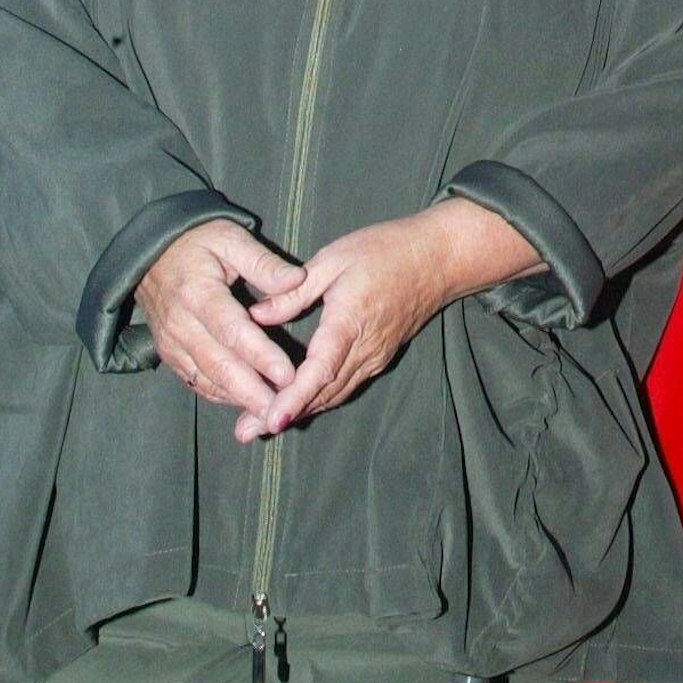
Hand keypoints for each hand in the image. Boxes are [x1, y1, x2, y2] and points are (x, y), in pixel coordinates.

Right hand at [135, 219, 305, 415]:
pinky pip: (197, 382)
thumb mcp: (231, 238)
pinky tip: (247, 403)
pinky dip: (222, 396)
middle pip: (219, 366)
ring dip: (239, 400)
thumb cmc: (198, 242)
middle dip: (252, 392)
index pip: (233, 331)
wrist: (149, 254)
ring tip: (271, 413)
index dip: (261, 356)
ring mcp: (172, 344)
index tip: (289, 374)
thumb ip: (263, 262)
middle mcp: (181, 324)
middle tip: (283, 409)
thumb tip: (297, 279)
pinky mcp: (170, 355)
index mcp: (198, 293)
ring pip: (207, 380)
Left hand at [243, 201, 535, 440]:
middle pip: (322, 393)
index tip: (271, 420)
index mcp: (350, 321)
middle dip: (283, 414)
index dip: (294, 397)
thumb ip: (293, 291)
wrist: (437, 259)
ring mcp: (374, 358)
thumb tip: (255, 315)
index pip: (320, 369)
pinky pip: (344, 386)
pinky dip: (318, 399)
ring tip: (259, 425)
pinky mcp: (378, 358)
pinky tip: (296, 403)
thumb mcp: (334, 258)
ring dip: (299, 411)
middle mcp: (364, 349)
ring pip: (333, 395)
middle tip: (245, 432)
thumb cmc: (385, 250)